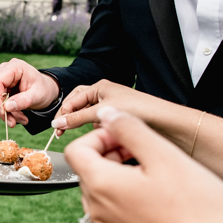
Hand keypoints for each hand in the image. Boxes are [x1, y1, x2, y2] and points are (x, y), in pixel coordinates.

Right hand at [0, 58, 60, 127]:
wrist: (47, 91)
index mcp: (15, 67)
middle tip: (13, 122)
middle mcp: (6, 71)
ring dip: (7, 113)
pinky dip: (9, 112)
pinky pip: (0, 103)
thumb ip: (22, 101)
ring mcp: (4, 80)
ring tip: (22, 120)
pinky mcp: (3, 88)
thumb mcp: (37, 96)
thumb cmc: (44, 89)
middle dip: (3, 109)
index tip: (4, 112)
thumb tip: (6, 107)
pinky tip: (19, 117)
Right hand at [52, 80, 169, 136]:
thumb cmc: (138, 109)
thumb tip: (57, 124)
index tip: (57, 129)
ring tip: (87, 133)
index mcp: (99, 87)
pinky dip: (98, 130)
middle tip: (62, 132)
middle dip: (70, 118)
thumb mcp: (102, 113)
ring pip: (89, 116)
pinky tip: (103, 135)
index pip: (72, 99)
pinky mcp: (118, 117)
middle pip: (78, 105)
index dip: (63, 114)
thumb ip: (77, 119)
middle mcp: (104, 94)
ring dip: (86, 125)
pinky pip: (100, 124)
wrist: (165, 120)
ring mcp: (111, 106)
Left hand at [64, 107, 222, 222]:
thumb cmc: (197, 209)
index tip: (125, 136)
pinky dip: (129, 205)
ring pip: (103, 196)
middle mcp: (97, 213)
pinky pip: (117, 220)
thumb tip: (107, 115)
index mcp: (101, 186)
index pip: (76, 150)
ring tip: (155, 176)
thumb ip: (130, 130)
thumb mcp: (164, 155)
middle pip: (89, 173)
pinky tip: (160, 203)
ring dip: (120, 180)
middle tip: (145, 152)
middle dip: (111, 155)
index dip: (99, 136)